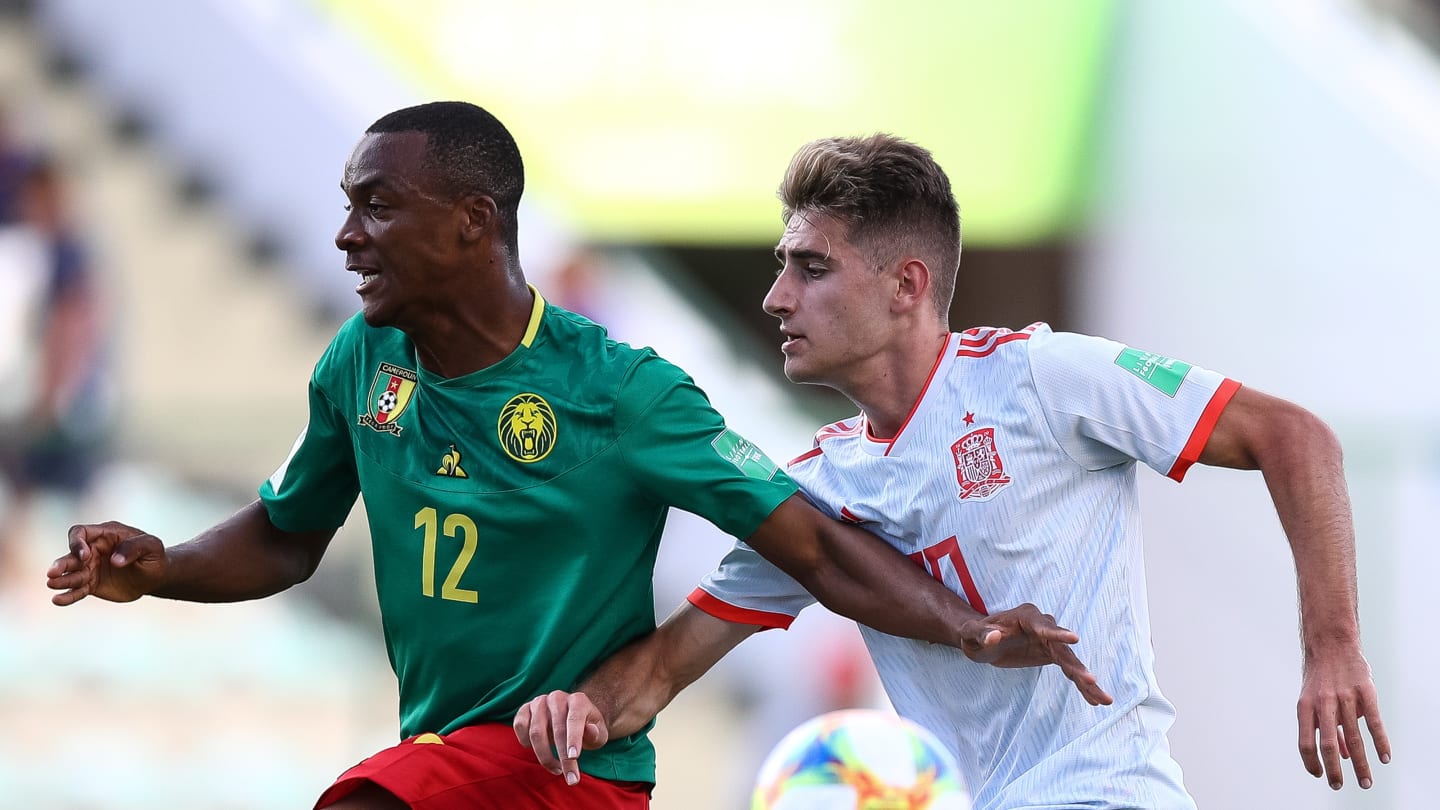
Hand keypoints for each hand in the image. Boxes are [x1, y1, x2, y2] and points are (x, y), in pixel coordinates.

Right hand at [46, 521, 168, 605]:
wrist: (156, 576)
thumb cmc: (154, 556)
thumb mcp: (152, 547)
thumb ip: (135, 548)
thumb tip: (114, 561)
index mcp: (105, 535)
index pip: (81, 533)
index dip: (78, 543)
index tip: (85, 556)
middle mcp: (93, 550)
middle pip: (71, 555)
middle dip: (62, 564)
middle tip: (52, 573)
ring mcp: (91, 568)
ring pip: (71, 574)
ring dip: (61, 579)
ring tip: (52, 585)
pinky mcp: (92, 584)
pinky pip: (77, 590)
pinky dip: (68, 596)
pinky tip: (57, 601)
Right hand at [513, 690, 609, 785]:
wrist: (571, 717)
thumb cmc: (587, 728)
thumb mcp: (598, 732)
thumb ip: (596, 733)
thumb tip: (590, 731)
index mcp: (578, 700)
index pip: (575, 718)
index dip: (574, 738)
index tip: (574, 757)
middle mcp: (557, 698)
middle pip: (556, 729)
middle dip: (563, 757)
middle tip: (570, 777)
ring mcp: (539, 701)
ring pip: (536, 731)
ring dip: (545, 756)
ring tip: (557, 769)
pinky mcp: (525, 708)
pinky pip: (519, 725)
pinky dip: (525, 741)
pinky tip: (538, 751)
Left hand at [960, 602, 1112, 705]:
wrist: (981, 639)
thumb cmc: (974, 634)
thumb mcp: (971, 634)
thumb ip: (981, 634)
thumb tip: (995, 635)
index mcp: (1025, 616)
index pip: (1043, 626)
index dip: (1057, 634)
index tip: (1075, 639)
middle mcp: (1043, 626)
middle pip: (1063, 648)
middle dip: (1076, 665)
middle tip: (1091, 680)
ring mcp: (1050, 641)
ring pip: (1071, 661)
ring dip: (1086, 680)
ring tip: (1104, 699)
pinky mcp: (1052, 654)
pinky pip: (1069, 670)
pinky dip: (1081, 684)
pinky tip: (1094, 700)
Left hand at [1298, 649, 1388, 789]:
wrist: (1331, 644)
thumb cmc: (1320, 678)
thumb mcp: (1312, 700)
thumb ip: (1323, 726)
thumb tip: (1340, 755)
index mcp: (1305, 707)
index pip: (1305, 743)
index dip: (1311, 763)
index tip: (1321, 776)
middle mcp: (1323, 703)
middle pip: (1327, 745)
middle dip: (1334, 770)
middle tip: (1339, 787)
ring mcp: (1344, 697)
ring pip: (1353, 738)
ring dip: (1360, 764)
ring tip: (1365, 782)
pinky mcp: (1365, 691)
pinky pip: (1374, 722)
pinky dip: (1380, 742)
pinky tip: (1384, 758)